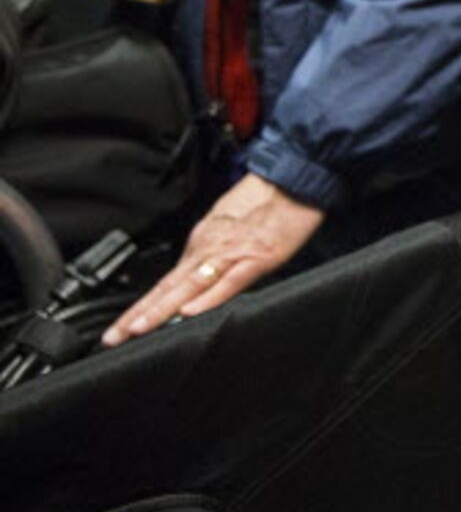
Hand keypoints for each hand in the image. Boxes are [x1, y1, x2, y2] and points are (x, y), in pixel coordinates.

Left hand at [104, 173, 323, 344]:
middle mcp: (210, 249)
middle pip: (169, 288)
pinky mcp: (257, 258)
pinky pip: (229, 282)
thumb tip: (203, 275)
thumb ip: (215, 250)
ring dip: (161, 310)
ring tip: (138, 330)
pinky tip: (190, 312)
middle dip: (139, 315)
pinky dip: (208, 298)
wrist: (296, 174)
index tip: (123, 327)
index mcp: (204, 242)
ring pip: (190, 287)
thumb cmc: (270, 198)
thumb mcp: (232, 223)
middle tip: (114, 337)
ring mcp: (231, 254)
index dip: (143, 306)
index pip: (167, 282)